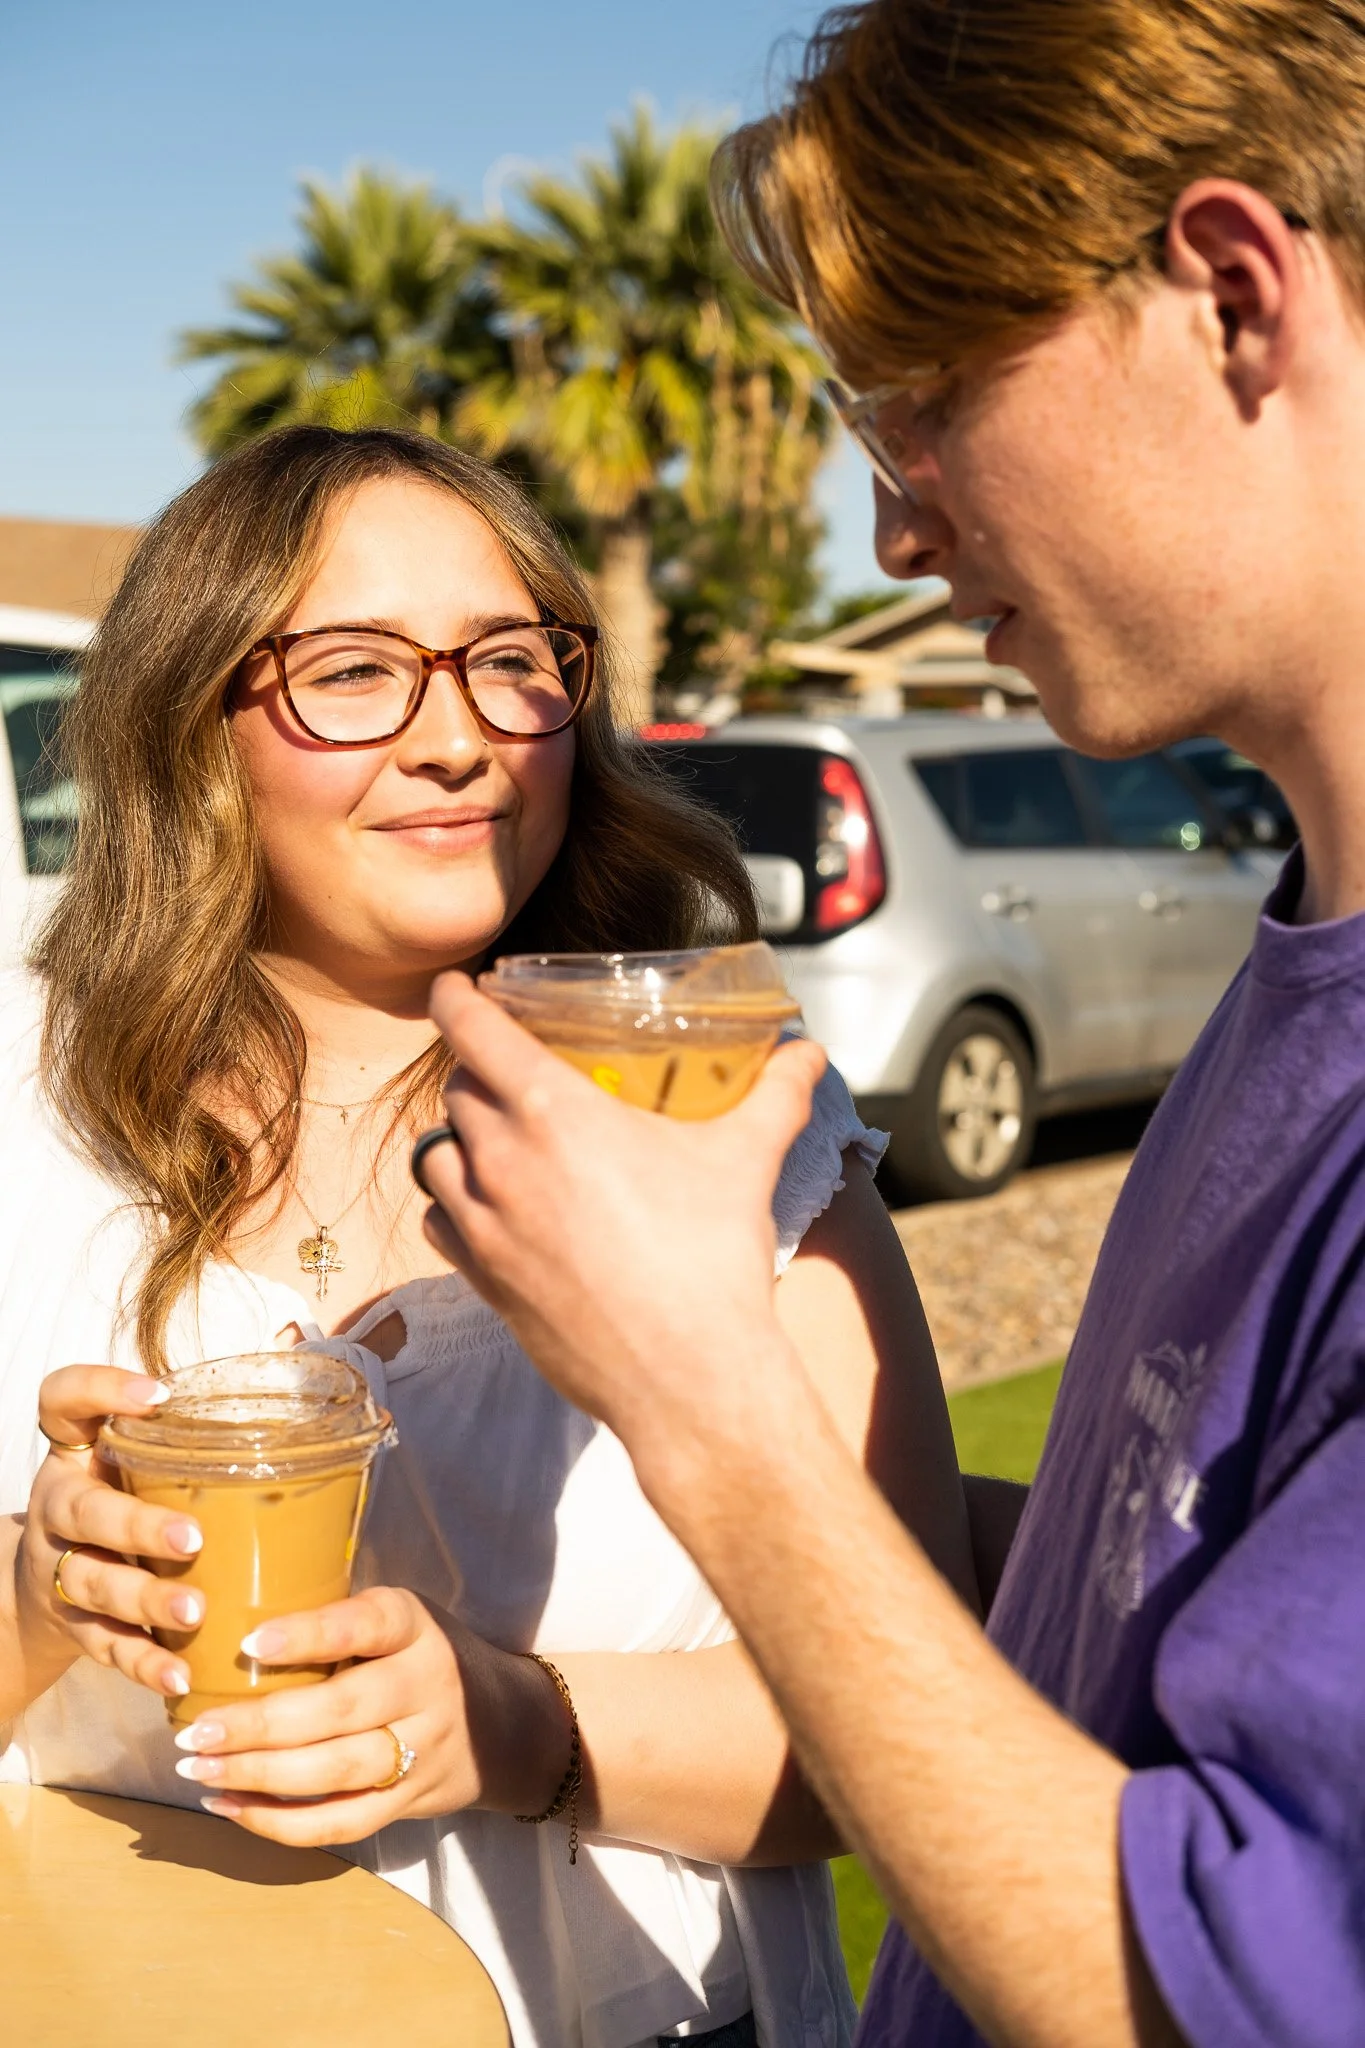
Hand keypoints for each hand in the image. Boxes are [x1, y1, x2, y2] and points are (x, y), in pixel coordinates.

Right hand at [13, 1367, 204, 1702]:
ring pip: (92, 1583)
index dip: (100, 1390)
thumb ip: (200, 1437)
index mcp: (78, 1454)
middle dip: (136, 1525)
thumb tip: (327, 1390)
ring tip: (194, 1612)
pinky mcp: (74, 1627)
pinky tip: (181, 1674)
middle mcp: (60, 1506)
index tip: (157, 1396)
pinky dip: (144, 1663)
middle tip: (191, 1538)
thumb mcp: (141, 1465)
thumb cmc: (125, 1506)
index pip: (63, 1401)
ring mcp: (61, 1569)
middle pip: (82, 1510)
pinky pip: (106, 1647)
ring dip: (146, 1598)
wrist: (46, 1591)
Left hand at [170, 1588, 568, 1847]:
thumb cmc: (424, 1657)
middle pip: (340, 1711)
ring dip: (258, 1775)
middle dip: (261, 1725)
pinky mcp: (409, 1802)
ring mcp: (421, 1750)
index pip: (366, 1625)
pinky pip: (340, 1823)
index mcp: (416, 1628)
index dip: (310, 1635)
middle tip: (195, 1730)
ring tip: (198, 1768)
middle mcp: (424, 1686)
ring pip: (335, 1773)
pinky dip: (279, 1822)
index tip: (249, 1642)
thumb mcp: (400, 1620)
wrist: (508, 1724)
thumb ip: (339, 1621)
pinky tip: (229, 1805)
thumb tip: (228, 1620)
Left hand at [419, 974, 824, 1487]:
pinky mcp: (480, 1280)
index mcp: (555, 1113)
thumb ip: (776, 1093)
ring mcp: (483, 1226)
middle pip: (458, 1088)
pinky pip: (439, 1223)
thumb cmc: (713, 1259)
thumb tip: (809, 1050)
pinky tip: (491, 1207)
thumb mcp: (747, 1158)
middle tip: (507, 1067)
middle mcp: (503, 1161)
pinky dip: (454, 1204)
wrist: (688, 1378)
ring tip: (495, 1136)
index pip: (473, 1030)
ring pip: (436, 1155)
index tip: (456, 987)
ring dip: (458, 1136)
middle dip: (477, 1069)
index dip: (457, 999)